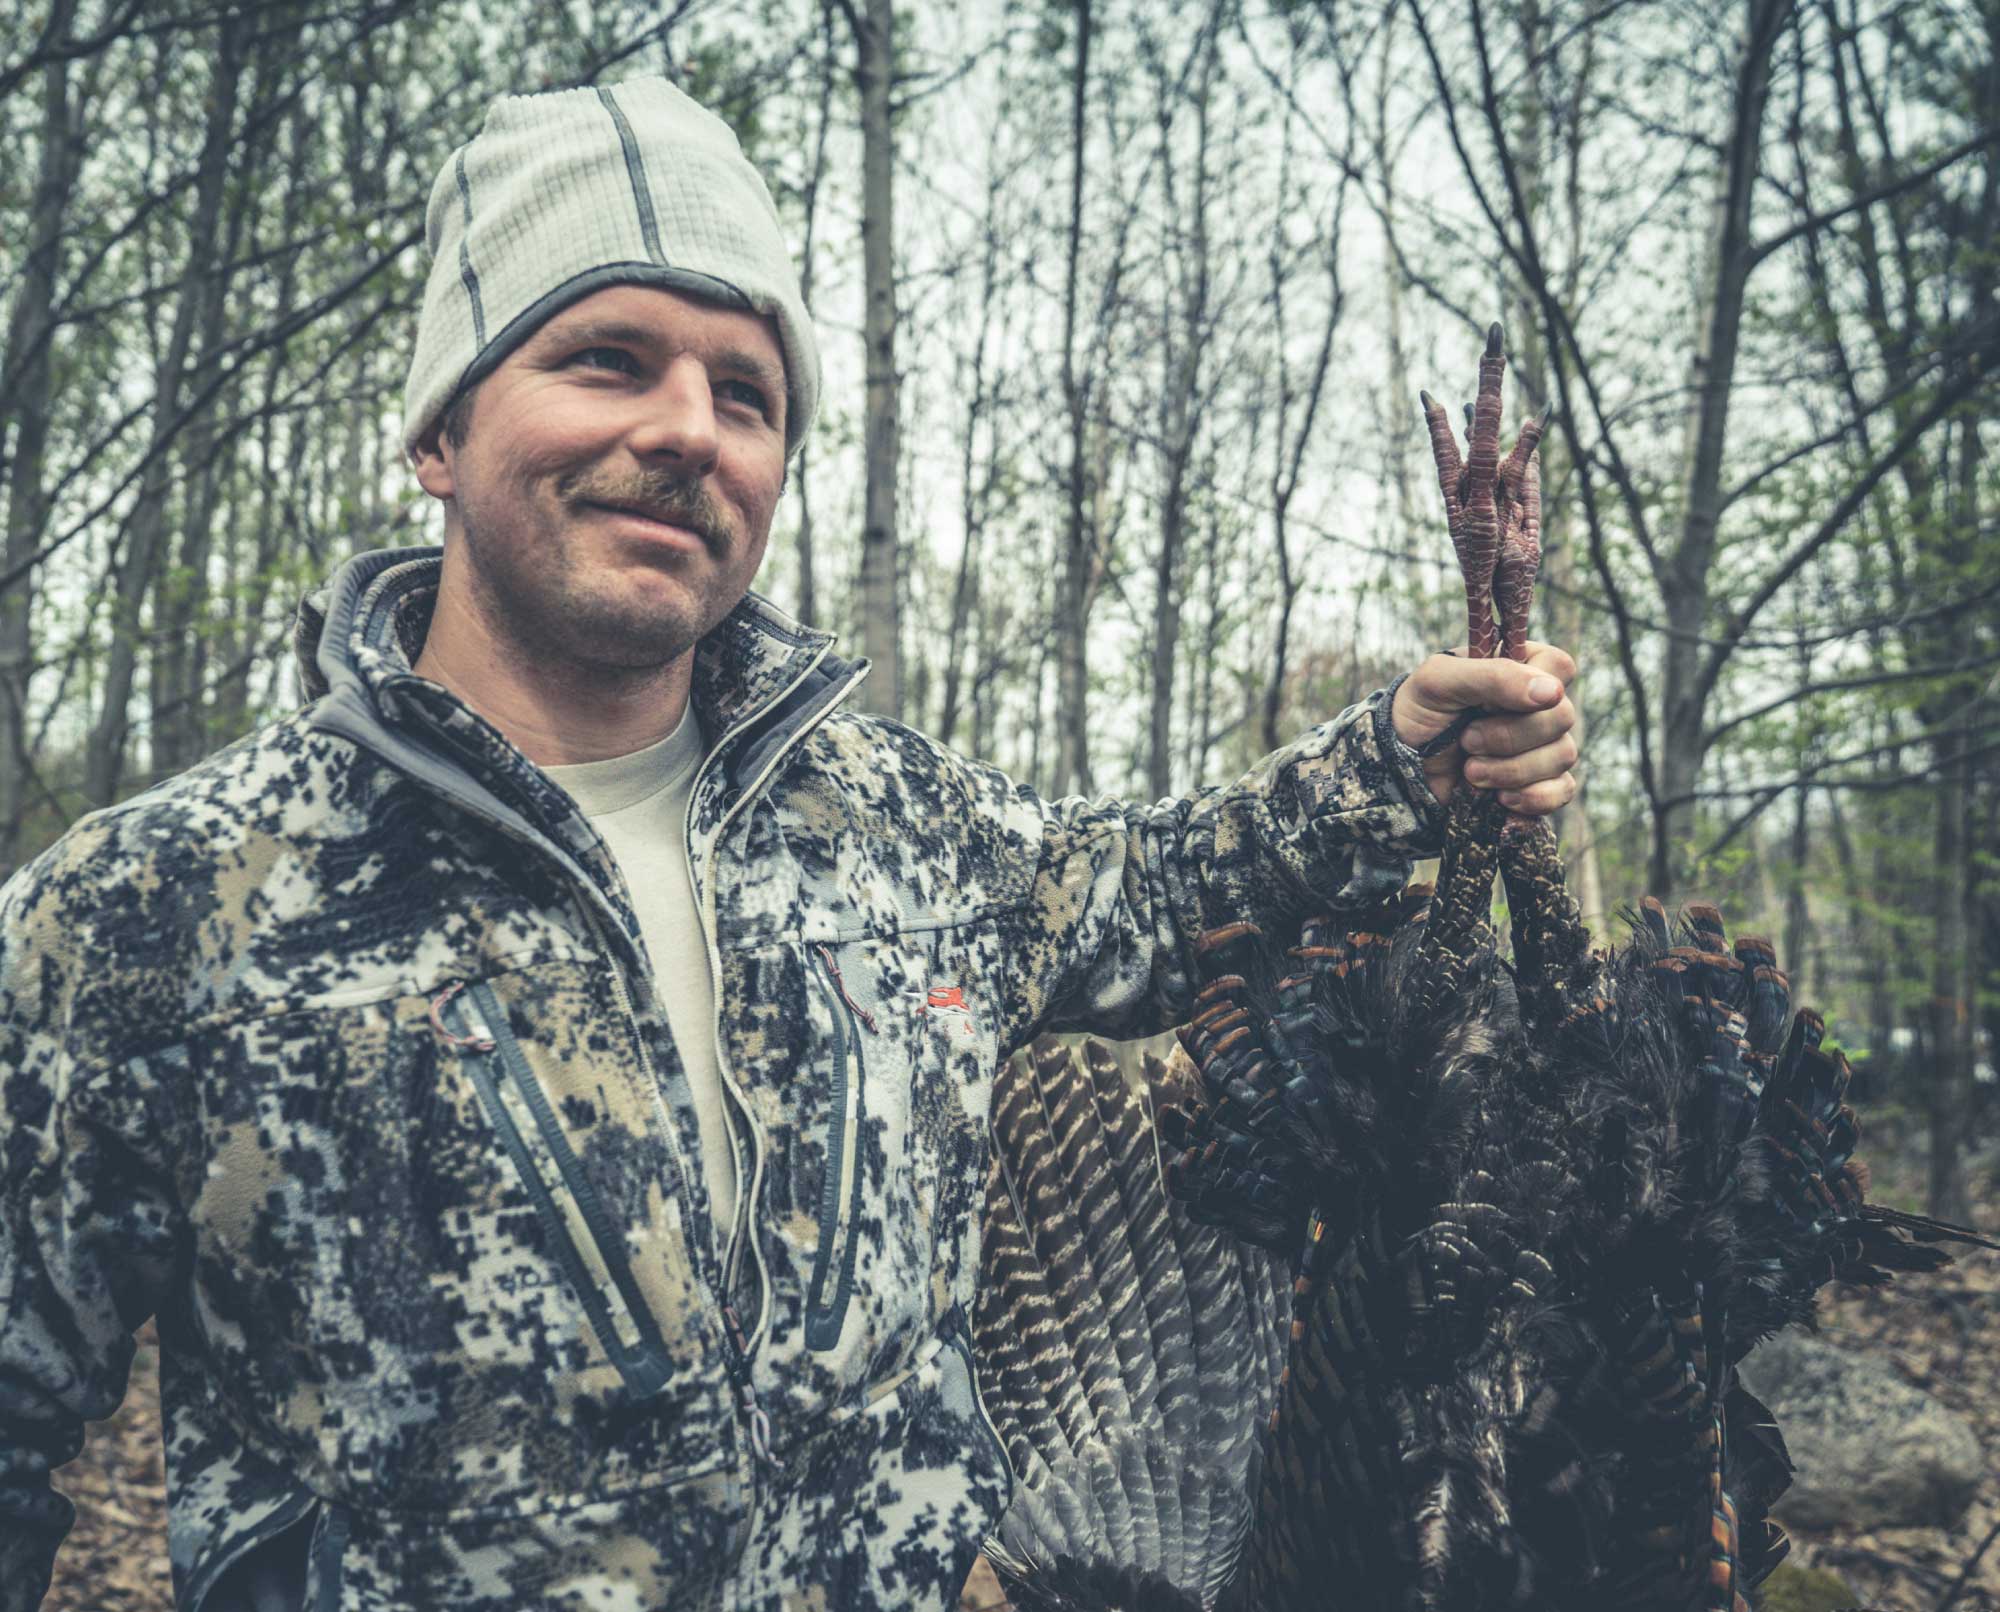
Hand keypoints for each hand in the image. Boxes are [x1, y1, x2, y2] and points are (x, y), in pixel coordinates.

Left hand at [1391, 641, 1577, 814]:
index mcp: (1521, 667)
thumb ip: (1493, 676)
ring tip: (1470, 772)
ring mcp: (1543, 745)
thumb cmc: (1418, 712)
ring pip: (1563, 756)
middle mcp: (1539, 705)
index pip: (1559, 668)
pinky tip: (1501, 798)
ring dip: (1511, 770)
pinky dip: (1533, 798)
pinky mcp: (1541, 782)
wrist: (1401, 768)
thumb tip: (1553, 692)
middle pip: (1562, 717)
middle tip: (1467, 741)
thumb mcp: (1440, 681)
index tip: (1486, 705)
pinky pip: (1563, 791)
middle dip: (1508, 737)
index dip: (1529, 691)